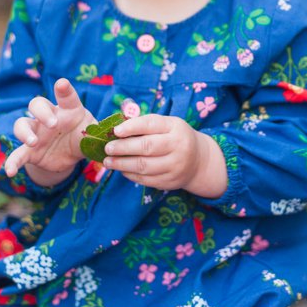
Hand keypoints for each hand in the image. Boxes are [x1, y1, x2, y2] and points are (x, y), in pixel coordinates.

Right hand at [4, 78, 94, 184]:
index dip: (64, 90)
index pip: (66, 96)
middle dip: (43, 112)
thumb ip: (102, 133)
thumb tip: (118, 135)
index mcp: (68, 109)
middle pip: (37, 104)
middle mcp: (49, 117)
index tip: (62, 84)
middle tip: (53, 124)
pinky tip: (8, 171)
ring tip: (32, 142)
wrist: (70, 155)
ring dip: (25, 132)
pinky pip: (17, 154)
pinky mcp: (30, 151)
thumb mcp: (93, 134)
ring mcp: (37, 133)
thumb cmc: (83, 136)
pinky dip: (12, 162)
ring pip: (22, 124)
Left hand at [103, 115, 226, 197]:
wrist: (199, 161)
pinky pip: (146, 179)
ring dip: (122, 164)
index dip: (131, 127)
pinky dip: (130, 175)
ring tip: (108, 162)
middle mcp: (178, 146)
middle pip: (146, 147)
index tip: (115, 131)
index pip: (151, 124)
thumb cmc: (175, 137)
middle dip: (123, 148)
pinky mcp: (170, 182)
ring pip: (144, 166)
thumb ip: (145, 124)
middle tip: (107, 148)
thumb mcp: (167, 125)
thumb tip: (116, 129)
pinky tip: (121, 170)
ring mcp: (175, 166)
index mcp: (175, 127)